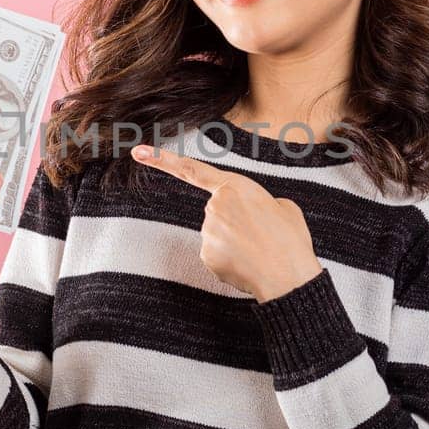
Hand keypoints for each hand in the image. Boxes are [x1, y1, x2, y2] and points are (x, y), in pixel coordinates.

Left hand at [131, 144, 323, 302]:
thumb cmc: (290, 240)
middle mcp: (215, 206)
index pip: (192, 170)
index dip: (162, 160)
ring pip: (217, 236)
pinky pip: (216, 256)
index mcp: (235, 187)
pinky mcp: (206, 255)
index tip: (138, 152)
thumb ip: (260, 202)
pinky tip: (247, 264)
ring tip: (257, 250)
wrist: (289, 276)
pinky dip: (229, 261)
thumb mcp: (284, 207)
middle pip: (217, 213)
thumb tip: (254, 212)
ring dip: (234, 244)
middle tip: (259, 236)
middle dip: (234, 224)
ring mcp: (208, 232)